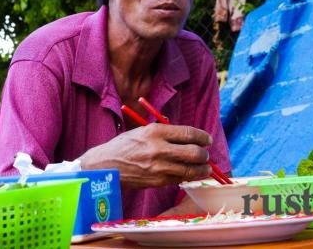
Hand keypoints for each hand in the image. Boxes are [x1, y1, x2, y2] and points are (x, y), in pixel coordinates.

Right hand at [79, 123, 211, 187]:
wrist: (105, 166)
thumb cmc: (125, 146)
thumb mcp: (144, 131)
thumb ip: (166, 133)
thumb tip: (189, 137)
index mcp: (156, 132)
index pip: (188, 133)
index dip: (202, 137)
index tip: (207, 139)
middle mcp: (159, 149)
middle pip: (194, 153)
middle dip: (204, 154)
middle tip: (206, 154)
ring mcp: (159, 167)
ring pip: (190, 170)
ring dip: (202, 169)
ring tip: (206, 168)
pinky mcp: (157, 181)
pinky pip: (180, 179)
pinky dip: (188, 176)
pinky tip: (190, 174)